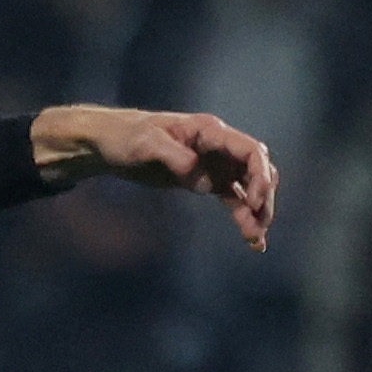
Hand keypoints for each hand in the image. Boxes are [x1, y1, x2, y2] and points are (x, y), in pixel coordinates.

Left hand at [33, 105, 280, 249]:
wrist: (109, 143)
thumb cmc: (126, 137)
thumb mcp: (146, 144)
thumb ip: (176, 158)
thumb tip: (207, 184)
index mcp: (209, 131)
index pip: (250, 150)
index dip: (259, 175)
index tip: (252, 201)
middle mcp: (218, 147)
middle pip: (257, 170)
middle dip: (263, 197)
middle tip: (258, 226)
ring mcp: (214, 164)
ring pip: (248, 187)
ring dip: (256, 212)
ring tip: (256, 240)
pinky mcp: (205, 180)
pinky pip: (233, 198)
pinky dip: (243, 216)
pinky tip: (251, 239)